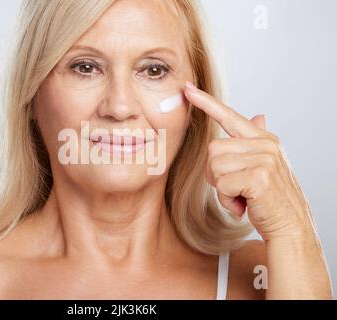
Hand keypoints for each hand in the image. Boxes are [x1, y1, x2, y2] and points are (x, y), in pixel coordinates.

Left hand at [183, 81, 314, 240]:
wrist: (291, 227)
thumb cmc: (271, 199)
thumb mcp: (266, 165)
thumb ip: (256, 141)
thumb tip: (259, 116)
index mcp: (264, 139)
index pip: (230, 116)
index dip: (207, 103)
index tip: (187, 89)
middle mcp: (265, 145)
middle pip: (212, 150)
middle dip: (215, 174)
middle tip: (236, 189)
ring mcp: (264, 159)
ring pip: (214, 167)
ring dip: (221, 189)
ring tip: (242, 197)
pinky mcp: (259, 177)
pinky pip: (221, 185)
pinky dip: (227, 200)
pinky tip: (244, 205)